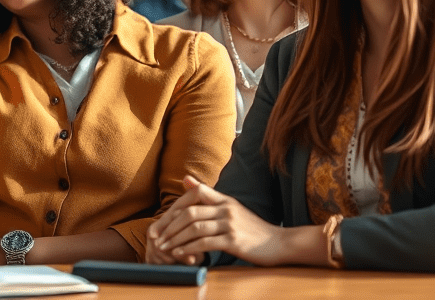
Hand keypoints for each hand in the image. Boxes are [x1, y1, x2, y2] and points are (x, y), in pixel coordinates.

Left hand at [146, 175, 283, 265]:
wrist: (278, 243)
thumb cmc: (252, 228)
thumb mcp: (232, 207)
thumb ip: (209, 196)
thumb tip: (186, 180)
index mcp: (224, 199)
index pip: (195, 193)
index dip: (175, 205)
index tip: (161, 220)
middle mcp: (226, 208)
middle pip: (189, 211)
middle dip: (169, 225)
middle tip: (156, 237)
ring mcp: (230, 224)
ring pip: (195, 227)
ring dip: (175, 238)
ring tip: (163, 247)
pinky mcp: (233, 241)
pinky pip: (205, 243)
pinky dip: (189, 248)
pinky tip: (179, 253)